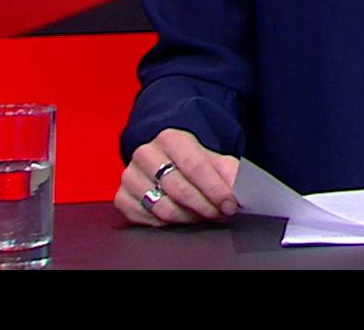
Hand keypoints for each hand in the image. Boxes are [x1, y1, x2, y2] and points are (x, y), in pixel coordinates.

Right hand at [115, 128, 239, 226]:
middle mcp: (145, 154)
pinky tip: (182, 220)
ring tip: (205, 218)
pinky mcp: (121, 196)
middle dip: (205, 206)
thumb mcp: (214, 160)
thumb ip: (230, 172)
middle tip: (221, 215)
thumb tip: (242, 192)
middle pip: (179, 189)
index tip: (230, 205)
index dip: (215, 189)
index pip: (195, 166)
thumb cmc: (193, 161)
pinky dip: (167, 224)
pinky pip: (146, 218)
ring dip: (189, 218)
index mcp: (171, 138)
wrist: (165, 160)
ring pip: (163, 208)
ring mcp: (130, 175)